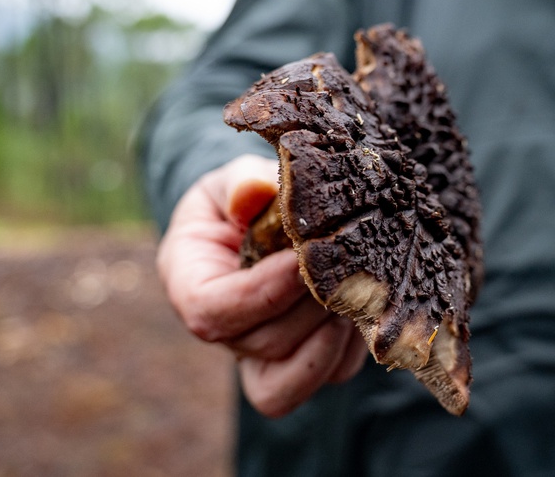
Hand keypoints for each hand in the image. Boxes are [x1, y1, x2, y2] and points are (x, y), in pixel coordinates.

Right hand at [157, 154, 366, 417]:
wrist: (270, 216)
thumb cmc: (249, 196)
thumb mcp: (236, 176)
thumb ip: (242, 181)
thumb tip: (253, 192)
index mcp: (190, 283)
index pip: (212, 311)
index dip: (261, 292)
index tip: (300, 261)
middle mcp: (223, 330)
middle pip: (260, 344)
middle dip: (307, 307)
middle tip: (341, 267)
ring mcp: (261, 354)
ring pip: (292, 378)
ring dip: (331, 333)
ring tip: (354, 288)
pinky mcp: (302, 363)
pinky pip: (330, 374)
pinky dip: (352, 346)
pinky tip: (365, 304)